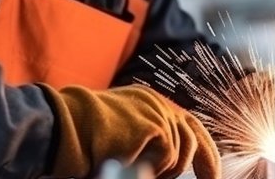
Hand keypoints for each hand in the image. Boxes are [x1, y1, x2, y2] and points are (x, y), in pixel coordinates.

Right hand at [40, 84, 220, 178]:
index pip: (189, 125)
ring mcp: (157, 111)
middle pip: (195, 136)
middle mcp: (157, 104)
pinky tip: (132, 162)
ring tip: (139, 168)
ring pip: (180, 153)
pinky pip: (169, 157)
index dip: (204, 150)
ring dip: (165, 170)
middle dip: (205, 164)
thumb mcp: (124, 136)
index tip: (211, 174)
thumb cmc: (85, 139)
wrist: (63, 129)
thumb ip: (150, 142)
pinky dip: (156, 169)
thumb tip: (177, 163)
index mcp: (150, 103)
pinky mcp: (154, 124)